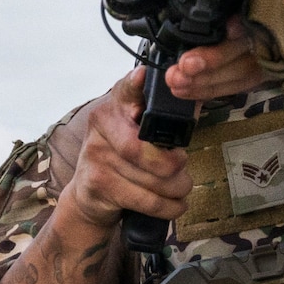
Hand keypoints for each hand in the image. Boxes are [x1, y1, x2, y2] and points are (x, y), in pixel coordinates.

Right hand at [63, 69, 192, 228]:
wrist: (90, 195)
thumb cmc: (124, 160)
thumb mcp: (138, 134)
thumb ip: (163, 121)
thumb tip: (194, 104)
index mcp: (115, 107)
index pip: (125, 92)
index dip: (134, 85)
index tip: (143, 76)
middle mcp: (101, 126)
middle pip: (142, 148)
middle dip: (173, 164)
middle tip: (182, 166)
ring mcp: (96, 156)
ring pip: (150, 178)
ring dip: (176, 188)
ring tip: (181, 188)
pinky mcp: (97, 184)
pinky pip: (146, 200)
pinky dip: (168, 207)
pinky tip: (176, 205)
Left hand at [161, 0, 283, 100]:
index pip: (267, 5)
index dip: (248, 18)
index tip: (229, 28)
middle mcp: (283, 30)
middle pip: (250, 47)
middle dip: (217, 57)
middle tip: (188, 63)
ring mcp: (276, 58)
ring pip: (242, 72)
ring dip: (208, 80)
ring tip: (177, 80)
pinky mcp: (270, 75)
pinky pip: (240, 85)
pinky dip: (212, 90)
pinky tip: (186, 90)